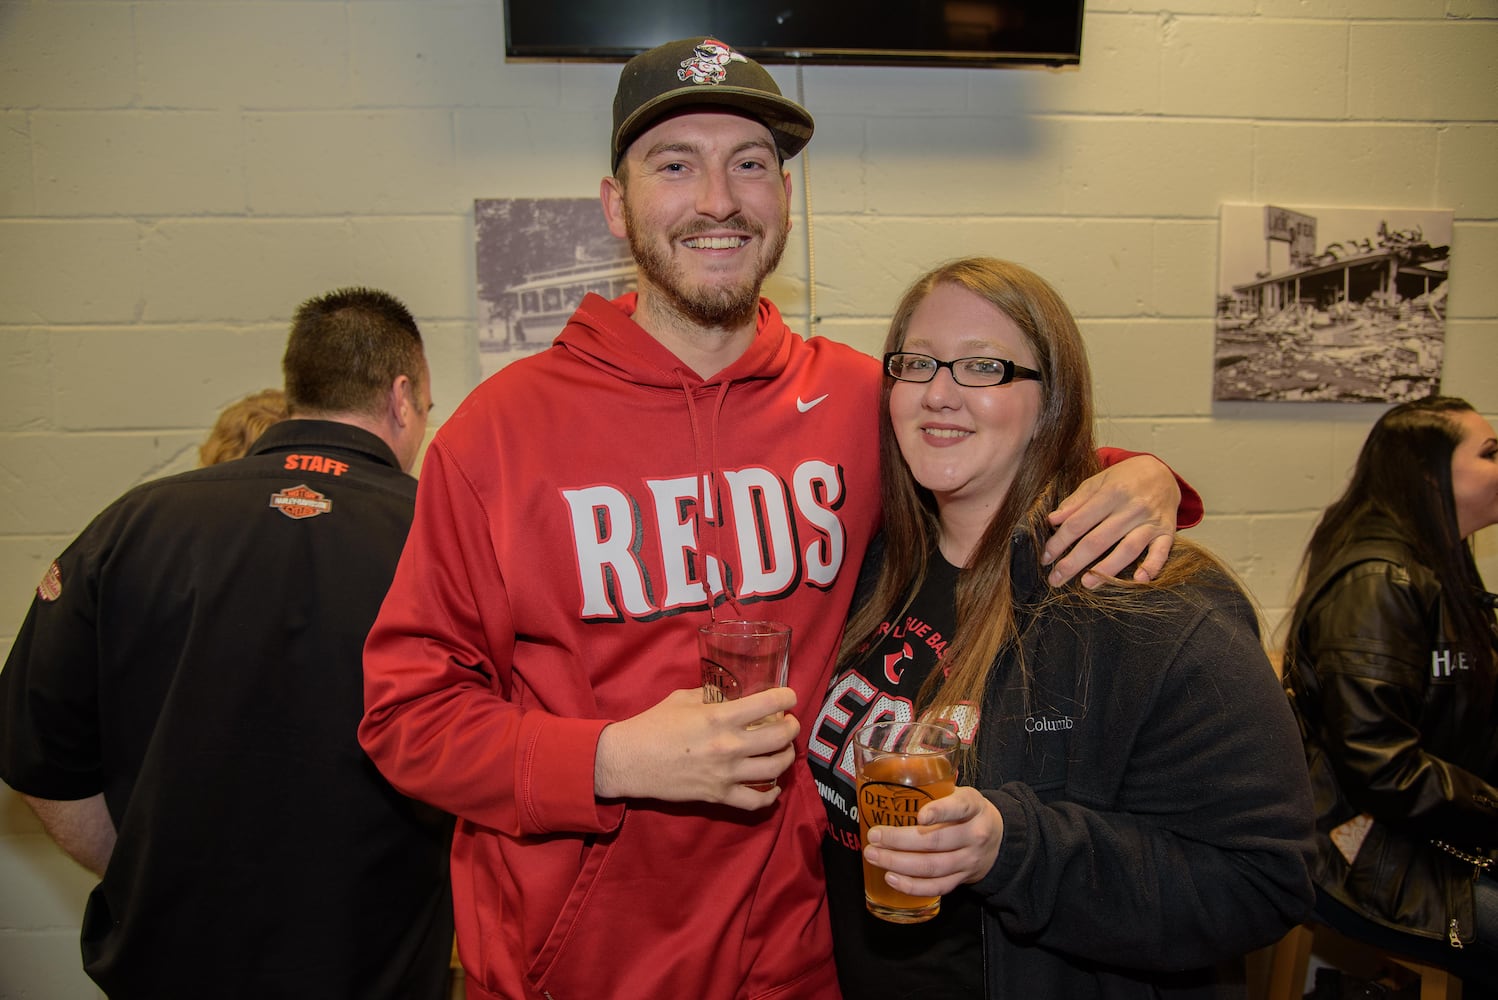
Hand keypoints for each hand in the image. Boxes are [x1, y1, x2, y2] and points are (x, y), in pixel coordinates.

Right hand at [594, 687, 798, 810]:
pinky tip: (773, 785)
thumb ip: (710, 695)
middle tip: (789, 723)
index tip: (789, 696)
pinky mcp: (718, 795)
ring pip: (774, 768)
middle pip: (779, 737)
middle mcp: (728, 745)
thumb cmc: (653, 725)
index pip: (768, 704)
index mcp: (719, 716)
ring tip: (783, 750)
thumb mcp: (682, 698)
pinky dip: (770, 795)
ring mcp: (725, 773)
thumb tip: (729, 693)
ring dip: (786, 757)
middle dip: (792, 727)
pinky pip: (755, 801)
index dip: (787, 697)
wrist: (629, 760)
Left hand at [863, 787, 1002, 896]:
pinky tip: (891, 878)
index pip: (959, 807)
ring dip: (899, 863)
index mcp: (973, 806)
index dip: (939, 812)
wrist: (999, 839)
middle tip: (874, 836)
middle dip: (900, 840)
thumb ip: (935, 789)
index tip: (919, 816)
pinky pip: (936, 887)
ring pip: (932, 866)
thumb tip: (889, 782)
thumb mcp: (960, 793)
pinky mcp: (962, 879)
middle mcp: (974, 834)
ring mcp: (969, 860)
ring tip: (874, 856)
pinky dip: (912, 886)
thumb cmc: (967, 812)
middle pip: (936, 840)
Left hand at [1043, 455, 1179, 587]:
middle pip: (1098, 540)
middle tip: (1056, 579)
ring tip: (1087, 583)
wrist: (1162, 473)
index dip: (1059, 542)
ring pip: (1127, 549)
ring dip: (1106, 569)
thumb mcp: (1097, 482)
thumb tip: (1052, 520)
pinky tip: (1138, 580)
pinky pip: (1161, 552)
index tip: (1046, 558)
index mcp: (1110, 493)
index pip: (1078, 523)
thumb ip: (1075, 502)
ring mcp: (1150, 521)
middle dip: (1074, 562)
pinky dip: (1152, 567)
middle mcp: (1131, 508)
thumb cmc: (1123, 480)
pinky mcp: (1167, 532)